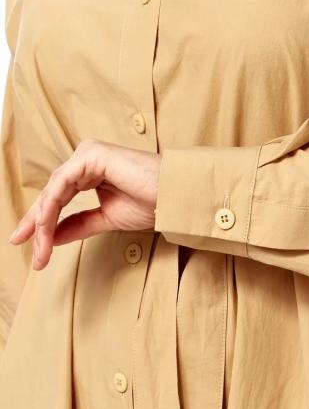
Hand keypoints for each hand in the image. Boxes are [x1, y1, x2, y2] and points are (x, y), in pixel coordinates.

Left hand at [8, 138, 161, 270]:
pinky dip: (51, 208)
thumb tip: (51, 237)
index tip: (33, 250)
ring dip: (42, 222)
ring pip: (53, 191)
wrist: (174, 197)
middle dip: (37, 226)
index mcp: (90, 170)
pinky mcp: (91, 155)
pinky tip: (46, 227)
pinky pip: (61, 184)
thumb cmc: (151, 202)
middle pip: (51, 194)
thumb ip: (79, 224)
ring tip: (40, 249)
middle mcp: (86, 158)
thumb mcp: (106, 218)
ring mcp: (88, 154)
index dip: (42, 223)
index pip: (58, 197)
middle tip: (33, 255)